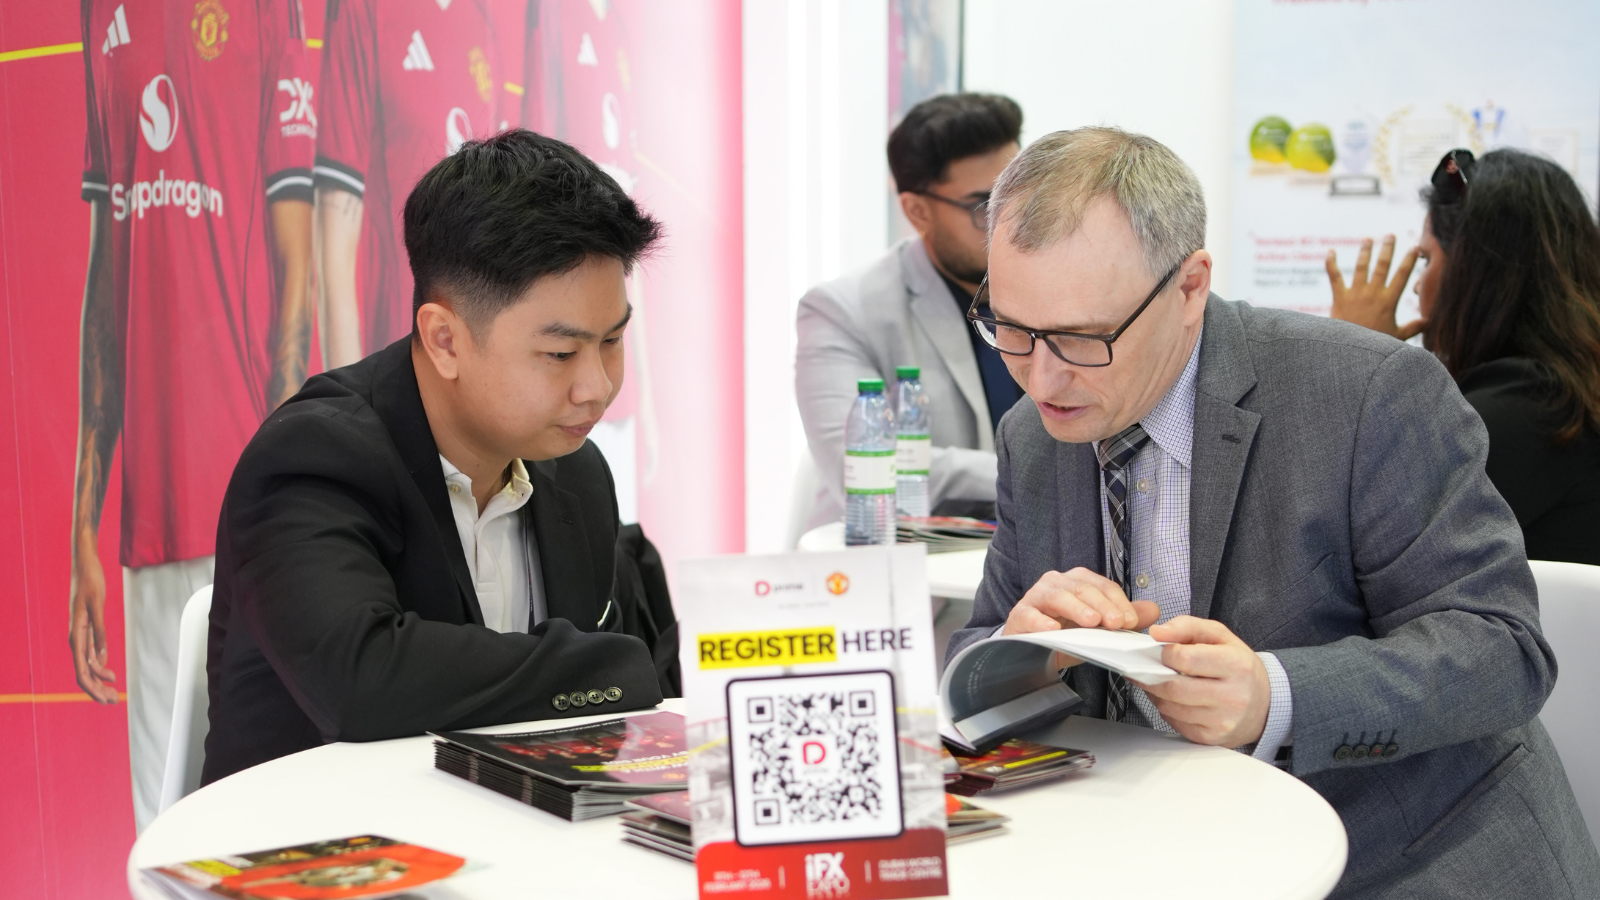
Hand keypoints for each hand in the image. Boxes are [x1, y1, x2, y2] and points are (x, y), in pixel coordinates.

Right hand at [69, 530, 118, 702]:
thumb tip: (100, 657)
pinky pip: (89, 654)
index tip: (108, 698)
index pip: (82, 670)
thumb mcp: (98, 605)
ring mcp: (80, 635)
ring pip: (87, 665)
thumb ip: (99, 630)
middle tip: (115, 701)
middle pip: (83, 673)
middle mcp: (75, 638)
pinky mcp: (85, 630)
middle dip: (98, 690)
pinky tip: (109, 672)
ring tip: (115, 691)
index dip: (94, 688)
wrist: (85, 565)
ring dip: (100, 680)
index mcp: (76, 635)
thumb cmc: (91, 582)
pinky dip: (99, 666)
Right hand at [1003, 568, 1160, 668]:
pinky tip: (1052, 629)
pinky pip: (1029, 615)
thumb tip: (1153, 609)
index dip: (1118, 601)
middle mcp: (1056, 584)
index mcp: (1077, 583)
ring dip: (1076, 609)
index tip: (1131, 620)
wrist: (1030, 652)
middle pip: (1082, 588)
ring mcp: (1036, 597)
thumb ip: (1123, 618)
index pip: (1102, 586)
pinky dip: (1040, 621)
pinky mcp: (1019, 615)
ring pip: (1058, 596)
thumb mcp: (1096, 629)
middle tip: (1117, 623)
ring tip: (1091, 622)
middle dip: (1103, 605)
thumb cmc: (1063, 636)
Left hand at [1133, 616, 1266, 747]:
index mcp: (1237, 666)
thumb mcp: (1221, 636)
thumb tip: (1158, 632)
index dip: (1166, 653)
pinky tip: (1175, 699)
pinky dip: (1166, 709)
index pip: (1187, 659)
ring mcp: (1222, 721)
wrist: (1265, 706)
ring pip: (1169, 707)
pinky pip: (1174, 722)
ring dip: (1156, 693)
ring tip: (1162, 681)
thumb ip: (1188, 627)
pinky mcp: (1210, 738)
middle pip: (1174, 687)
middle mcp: (1233, 696)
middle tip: (1149, 667)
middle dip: (1153, 675)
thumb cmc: (1240, 668)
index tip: (1163, 651)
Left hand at [1326, 235, 1424, 340]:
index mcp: (1389, 301)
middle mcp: (1373, 294)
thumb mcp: (1397, 337)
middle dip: (1387, 249)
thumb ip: (1413, 327)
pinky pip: (1334, 277)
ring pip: (1362, 267)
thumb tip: (1429, 321)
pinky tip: (1330, 252)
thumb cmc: (1374, 345)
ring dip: (1365, 252)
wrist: (1350, 352)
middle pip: (1382, 266)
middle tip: (1390, 236)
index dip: (1408, 261)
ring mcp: (1355, 294)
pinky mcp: (1339, 298)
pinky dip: (1331, 263)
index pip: (1402, 276)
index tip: (1414, 248)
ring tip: (1368, 239)